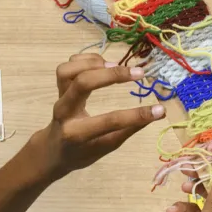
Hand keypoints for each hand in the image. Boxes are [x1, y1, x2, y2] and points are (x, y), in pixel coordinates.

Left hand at [30, 54, 166, 178]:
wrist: (52, 150)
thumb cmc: (81, 152)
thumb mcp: (106, 147)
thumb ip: (127, 129)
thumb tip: (157, 113)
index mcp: (77, 133)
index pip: (110, 121)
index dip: (137, 115)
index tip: (160, 110)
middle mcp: (65, 112)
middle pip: (82, 83)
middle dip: (112, 74)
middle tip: (139, 74)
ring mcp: (59, 97)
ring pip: (68, 70)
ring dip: (93, 63)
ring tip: (115, 65)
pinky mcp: (59, 87)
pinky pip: (68, 66)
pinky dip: (86, 60)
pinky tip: (103, 63)